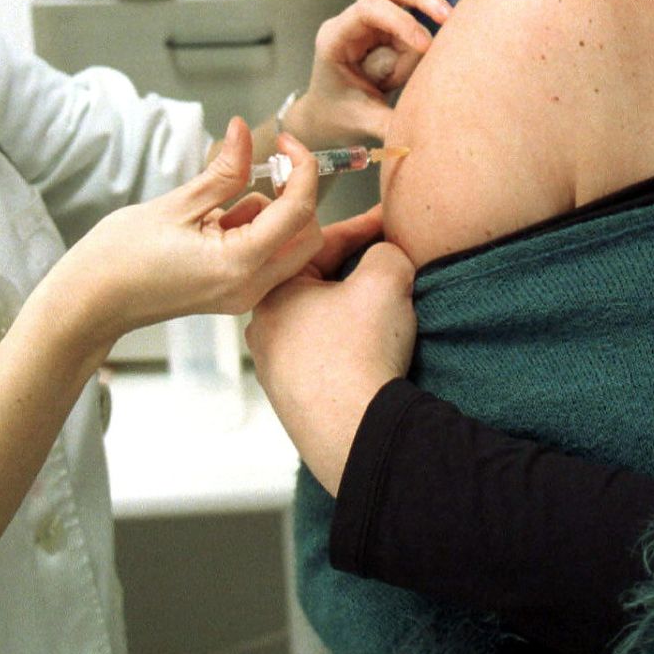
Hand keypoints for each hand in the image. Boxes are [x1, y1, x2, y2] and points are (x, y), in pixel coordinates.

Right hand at [42, 122, 324, 349]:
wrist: (90, 302)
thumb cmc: (120, 258)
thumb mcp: (176, 205)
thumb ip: (223, 170)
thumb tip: (246, 131)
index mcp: (239, 264)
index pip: (298, 211)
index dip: (301, 168)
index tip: (285, 141)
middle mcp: (250, 287)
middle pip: (307, 235)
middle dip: (294, 196)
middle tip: (264, 168)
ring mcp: (242, 295)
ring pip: (287, 246)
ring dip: (268, 215)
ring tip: (212, 209)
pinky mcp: (232, 293)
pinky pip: (263, 256)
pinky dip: (251, 231)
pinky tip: (209, 226)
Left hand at [247, 221, 417, 493]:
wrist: (354, 432)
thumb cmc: (359, 356)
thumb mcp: (385, 280)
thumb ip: (386, 250)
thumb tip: (385, 255)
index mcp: (274, 293)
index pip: (323, 245)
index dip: (363, 228)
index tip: (386, 221)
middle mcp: (264, 330)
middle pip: (319, 284)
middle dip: (355, 272)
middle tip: (390, 264)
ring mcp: (275, 369)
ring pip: (321, 322)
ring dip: (351, 313)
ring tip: (385, 311)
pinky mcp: (294, 400)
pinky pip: (323, 359)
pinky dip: (348, 348)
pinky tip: (372, 352)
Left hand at [284, 0, 452, 146]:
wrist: (327, 116)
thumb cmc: (337, 116)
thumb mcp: (363, 122)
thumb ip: (393, 124)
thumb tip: (429, 129)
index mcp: (335, 38)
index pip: (369, 10)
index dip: (401, 22)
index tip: (425, 47)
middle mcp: (353, 22)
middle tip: (448, 17)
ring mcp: (372, 24)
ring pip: (410, 9)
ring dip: (419, 42)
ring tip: (401, 79)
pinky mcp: (389, 31)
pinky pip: (417, 29)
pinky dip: (421, 48)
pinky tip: (406, 74)